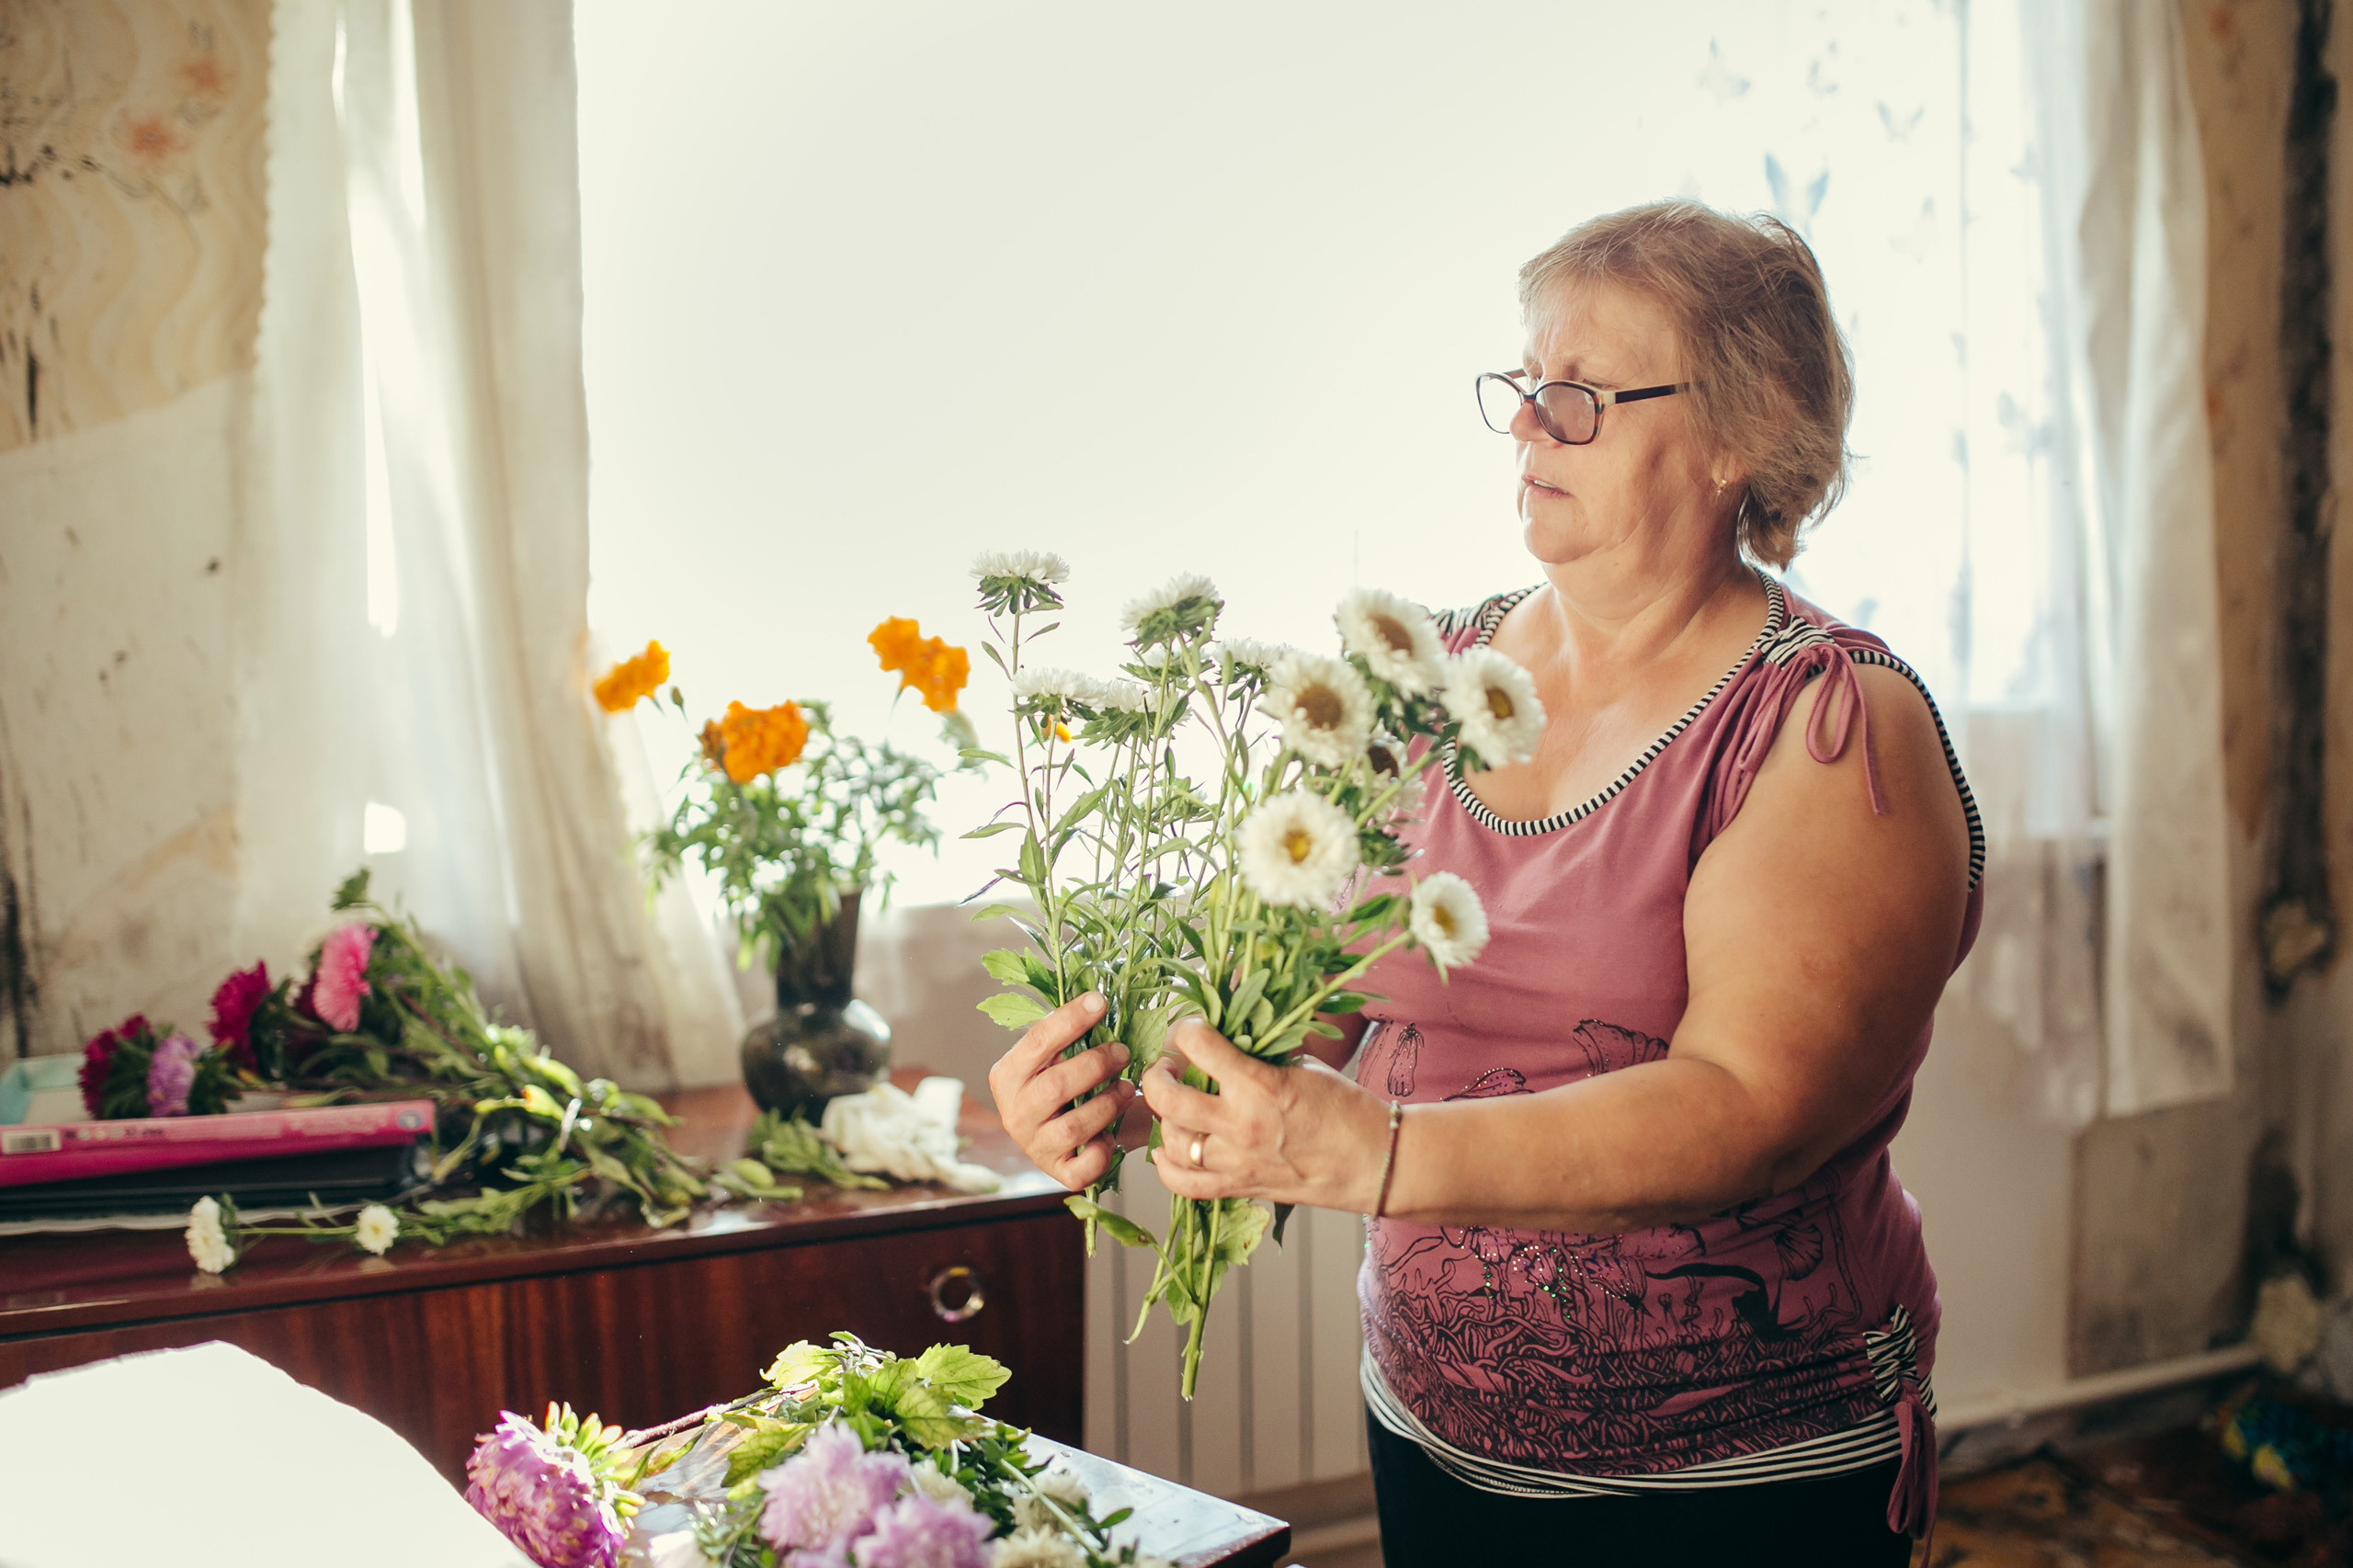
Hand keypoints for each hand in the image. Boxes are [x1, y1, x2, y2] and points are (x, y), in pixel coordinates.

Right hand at [987, 991, 1137, 1190]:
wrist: (1057, 1139)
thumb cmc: (1062, 1088)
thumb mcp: (1054, 1060)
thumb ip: (1068, 1037)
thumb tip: (1099, 998)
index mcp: (1007, 1075)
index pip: (1037, 1041)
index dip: (1071, 1019)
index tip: (1101, 1001)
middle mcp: (1014, 1112)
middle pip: (1056, 1085)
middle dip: (1096, 1065)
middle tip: (1123, 1052)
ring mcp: (1033, 1145)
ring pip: (1074, 1125)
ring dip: (1108, 1103)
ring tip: (1128, 1088)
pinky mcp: (1056, 1172)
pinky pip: (1083, 1167)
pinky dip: (1103, 1151)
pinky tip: (1112, 1135)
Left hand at [1141, 1019, 1391, 1211]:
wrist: (1375, 1161)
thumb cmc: (1346, 1108)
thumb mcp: (1304, 1067)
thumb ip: (1259, 1057)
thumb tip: (1223, 1041)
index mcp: (1260, 1085)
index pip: (1198, 1045)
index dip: (1187, 1029)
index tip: (1192, 1029)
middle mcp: (1241, 1125)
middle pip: (1166, 1098)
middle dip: (1157, 1073)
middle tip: (1168, 1065)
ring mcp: (1237, 1161)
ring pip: (1171, 1141)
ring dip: (1163, 1116)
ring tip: (1173, 1102)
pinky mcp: (1240, 1188)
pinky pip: (1184, 1184)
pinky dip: (1166, 1166)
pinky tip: (1166, 1148)